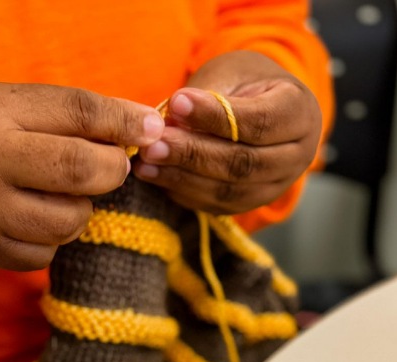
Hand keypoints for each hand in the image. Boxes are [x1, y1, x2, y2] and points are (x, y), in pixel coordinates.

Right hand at [0, 82, 163, 269]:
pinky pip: (46, 253)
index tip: (150, 127)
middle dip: (113, 170)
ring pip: (71, 220)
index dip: (122, 120)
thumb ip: (65, 110)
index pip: (76, 112)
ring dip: (81, 207)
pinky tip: (33, 217)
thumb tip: (136, 120)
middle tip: (110, 165)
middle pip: (82, 171)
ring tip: (59, 192)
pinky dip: (53, 235)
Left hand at [134, 51, 321, 213]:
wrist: (259, 105)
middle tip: (152, 144)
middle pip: (243, 163)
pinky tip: (156, 178)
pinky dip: (183, 192)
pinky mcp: (250, 202)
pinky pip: (216, 204)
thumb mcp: (232, 73)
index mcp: (300, 112)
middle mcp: (297, 155)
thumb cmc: (243, 83)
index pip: (259, 122)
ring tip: (145, 163)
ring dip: (182, 178)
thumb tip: (171, 121)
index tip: (176, 103)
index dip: (214, 116)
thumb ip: (208, 96)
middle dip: (193, 154)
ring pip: (228, 191)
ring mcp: (275, 185)